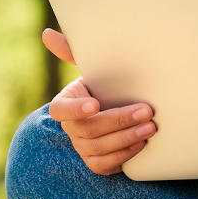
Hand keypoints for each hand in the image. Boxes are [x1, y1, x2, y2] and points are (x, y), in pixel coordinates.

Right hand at [42, 28, 157, 174]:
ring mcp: (82, 147)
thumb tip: (47, 33)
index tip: (95, 104)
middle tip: (146, 111)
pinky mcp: (95, 162)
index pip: (61, 110)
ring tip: (150, 127)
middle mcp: (70, 128)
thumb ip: (72, 50)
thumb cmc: (104, 84)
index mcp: (65, 103)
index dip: (76, 109)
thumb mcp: (91, 66)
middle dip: (119, 120)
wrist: (118, 107)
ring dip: (127, 138)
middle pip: (88, 130)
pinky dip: (124, 155)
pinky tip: (142, 143)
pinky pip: (105, 165)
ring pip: (99, 149)